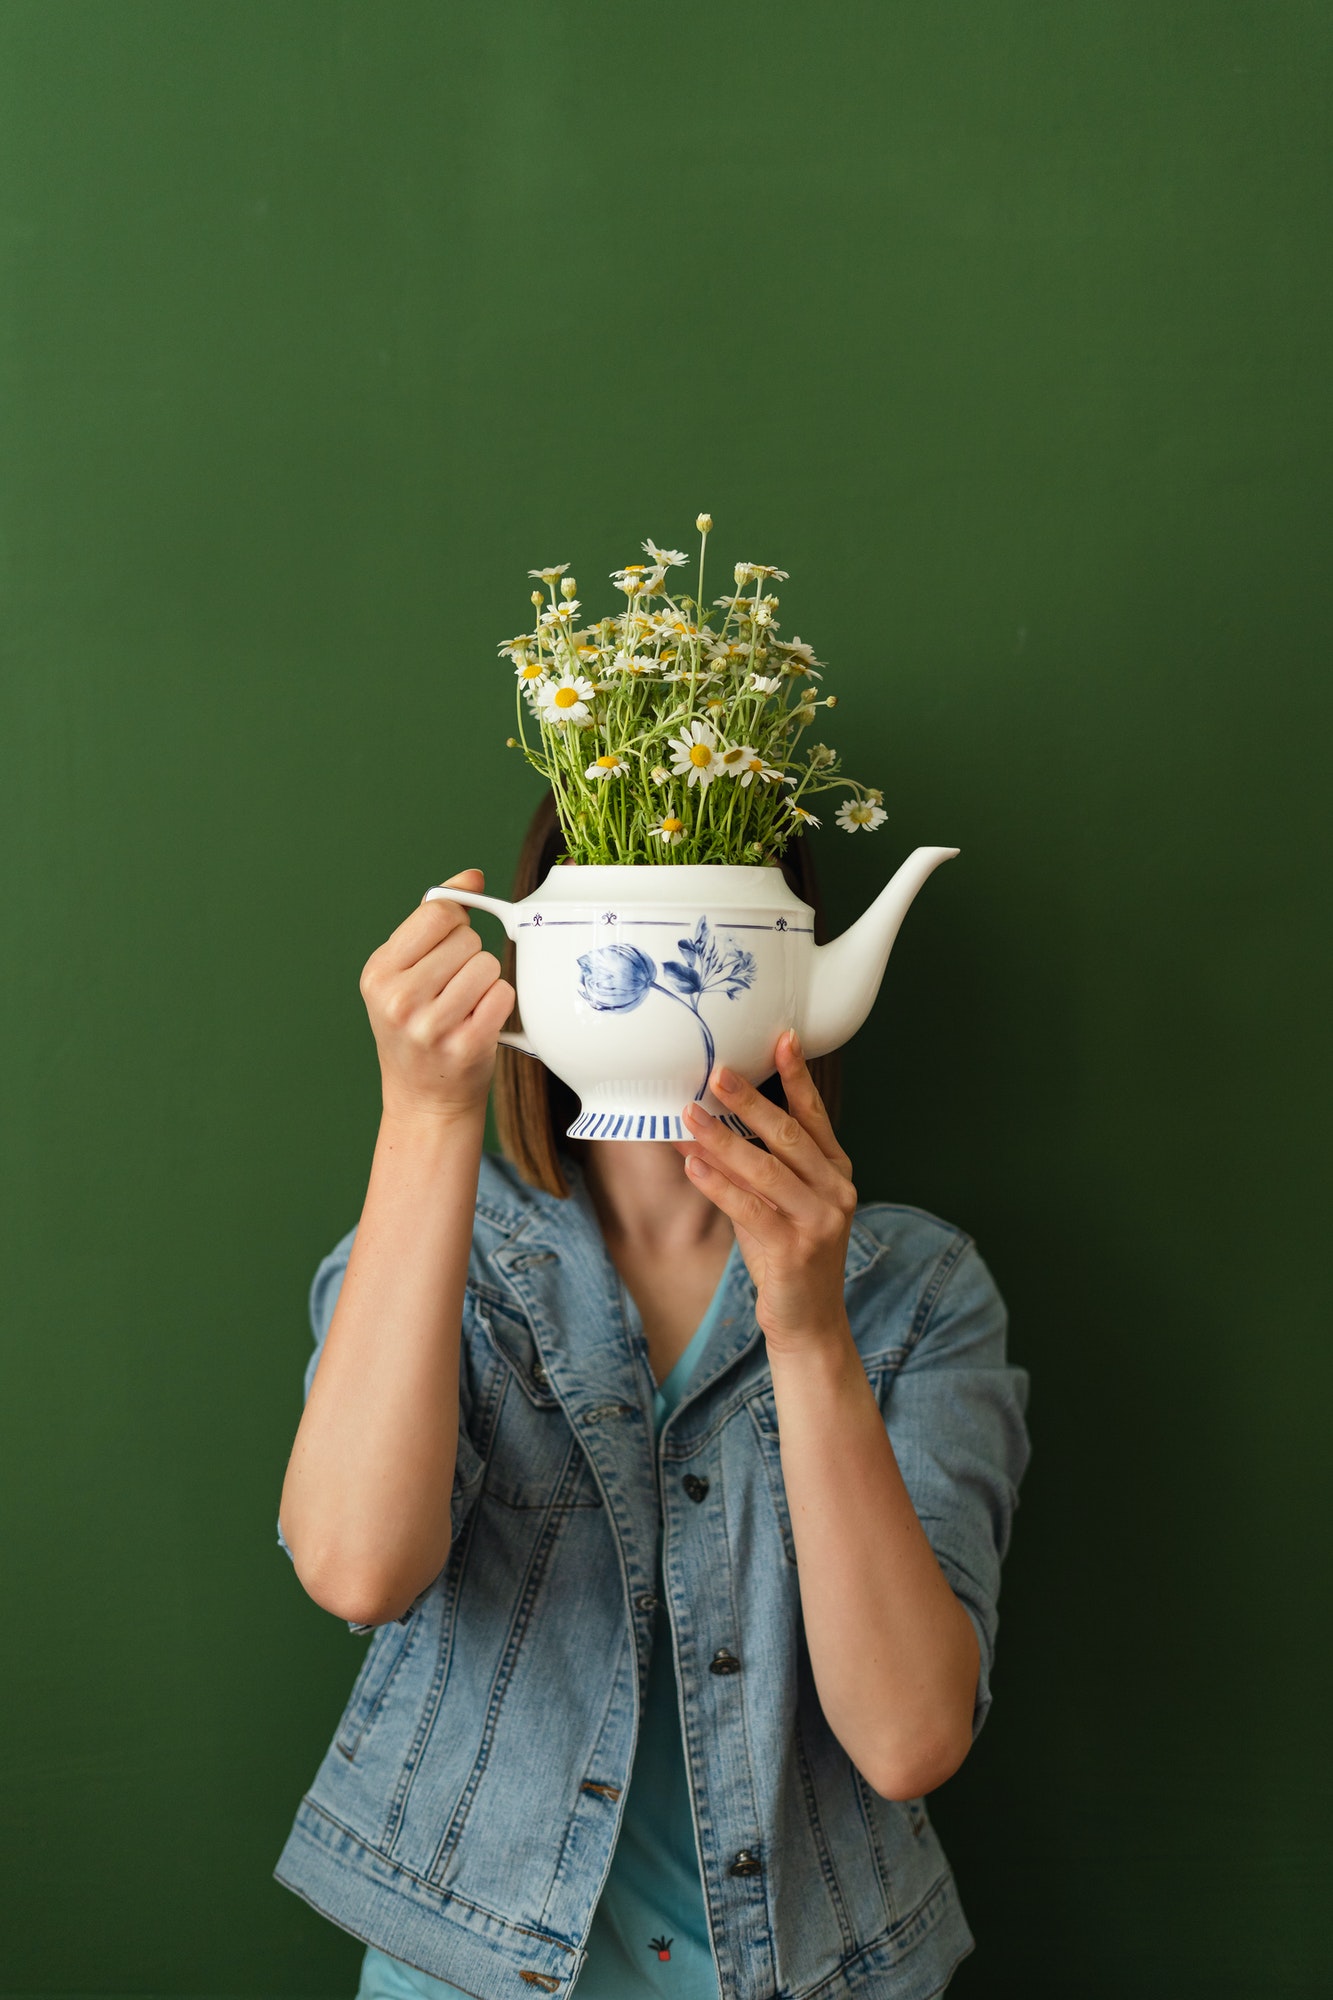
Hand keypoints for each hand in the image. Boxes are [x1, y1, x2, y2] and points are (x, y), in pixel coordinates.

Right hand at [358, 869, 514, 1121]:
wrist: (424, 1100)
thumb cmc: (418, 1029)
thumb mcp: (405, 974)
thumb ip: (432, 922)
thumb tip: (471, 877)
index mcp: (378, 973)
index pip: (437, 914)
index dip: (455, 922)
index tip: (450, 942)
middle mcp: (398, 999)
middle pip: (466, 939)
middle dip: (469, 956)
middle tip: (453, 987)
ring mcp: (431, 1025)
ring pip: (488, 965)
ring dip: (486, 981)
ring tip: (466, 1005)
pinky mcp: (466, 1046)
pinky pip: (503, 994)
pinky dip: (500, 1003)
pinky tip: (481, 1020)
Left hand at [677, 1031, 856, 1350]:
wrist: (809, 1321)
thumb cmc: (787, 1254)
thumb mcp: (771, 1202)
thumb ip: (747, 1166)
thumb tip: (697, 1123)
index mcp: (835, 1171)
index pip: (814, 1115)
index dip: (798, 1077)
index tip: (782, 1038)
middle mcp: (835, 1190)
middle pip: (788, 1135)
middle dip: (750, 1100)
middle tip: (717, 1072)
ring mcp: (820, 1220)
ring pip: (766, 1169)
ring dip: (723, 1139)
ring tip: (688, 1116)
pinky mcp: (796, 1249)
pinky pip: (751, 1208)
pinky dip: (718, 1184)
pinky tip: (692, 1164)